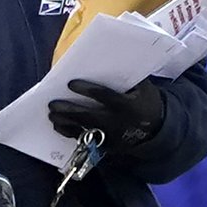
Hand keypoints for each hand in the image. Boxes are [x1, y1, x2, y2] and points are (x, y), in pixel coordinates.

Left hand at [48, 77, 166, 154]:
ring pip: (84, 130)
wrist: (155, 129)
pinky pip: (85, 140)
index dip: (87, 90)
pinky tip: (58, 125)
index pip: (105, 97)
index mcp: (128, 105)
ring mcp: (112, 137)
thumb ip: (127, 78)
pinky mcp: (107, 146)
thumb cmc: (145, 101)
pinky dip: (70, 133)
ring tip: (51, 114)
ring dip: (66, 122)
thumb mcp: (144, 87)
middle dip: (70, 110)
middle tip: (52, 104)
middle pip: (90, 116)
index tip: (70, 84)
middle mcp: (118, 123)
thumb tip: (107, 60)